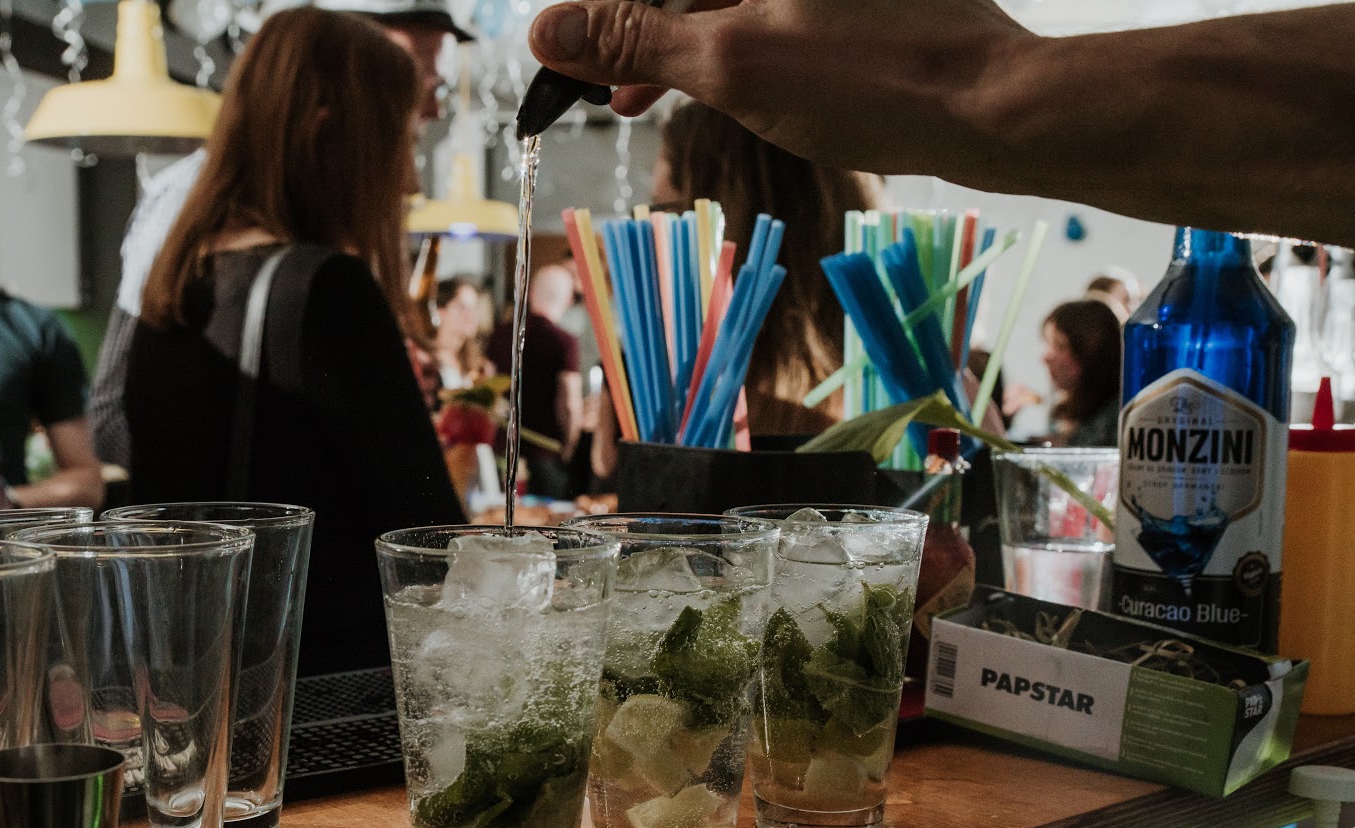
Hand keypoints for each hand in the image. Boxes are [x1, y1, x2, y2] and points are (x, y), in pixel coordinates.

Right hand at [528, 0, 1028, 172]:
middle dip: (631, 25)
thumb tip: (549, 31)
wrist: (989, 107)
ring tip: (632, 100)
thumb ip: (637, 41)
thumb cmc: (870, 81)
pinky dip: (718, 40)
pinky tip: (705, 85)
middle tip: (592, 84)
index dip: (600, 12)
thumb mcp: (731, 64)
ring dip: (668, 39)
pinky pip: (754, 4)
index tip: (563, 55)